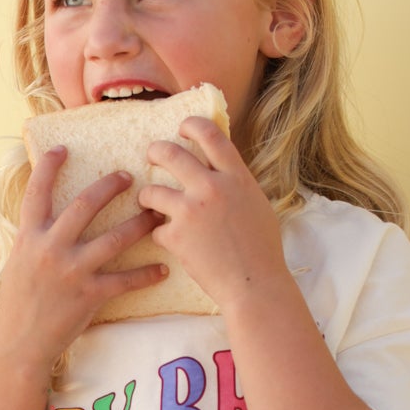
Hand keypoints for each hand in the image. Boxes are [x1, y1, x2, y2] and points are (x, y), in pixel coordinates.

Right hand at [0, 148, 166, 371]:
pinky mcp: (88, 295)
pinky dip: (146, 275)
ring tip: (156, 215)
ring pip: (113, 239)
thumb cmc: (19, 302)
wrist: (20, 342)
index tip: (62, 149)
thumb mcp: (19, 262)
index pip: (37, 193)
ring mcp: (71, 271)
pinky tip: (163, 269)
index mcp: (30, 237)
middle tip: (129, 176)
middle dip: (110, 186)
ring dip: (139, 225)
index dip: (48, 167)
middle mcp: (50, 248)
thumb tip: (47, 215)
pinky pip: (124, 281)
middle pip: (84, 205)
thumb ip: (35, 237)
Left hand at [139, 117, 290, 310]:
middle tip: (152, 155)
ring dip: (147, 197)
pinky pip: (155, 228)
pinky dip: (160, 235)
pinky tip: (171, 243)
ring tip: (150, 204)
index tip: (182, 127)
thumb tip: (220, 171)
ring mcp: (191, 210)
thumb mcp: (257, 205)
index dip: (192, 125)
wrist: (254, 284)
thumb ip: (235, 185)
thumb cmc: (262, 249)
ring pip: (151, 190)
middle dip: (156, 151)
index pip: (210, 135)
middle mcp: (212, 187)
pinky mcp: (176, 236)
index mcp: (236, 177)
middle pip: (171, 153)